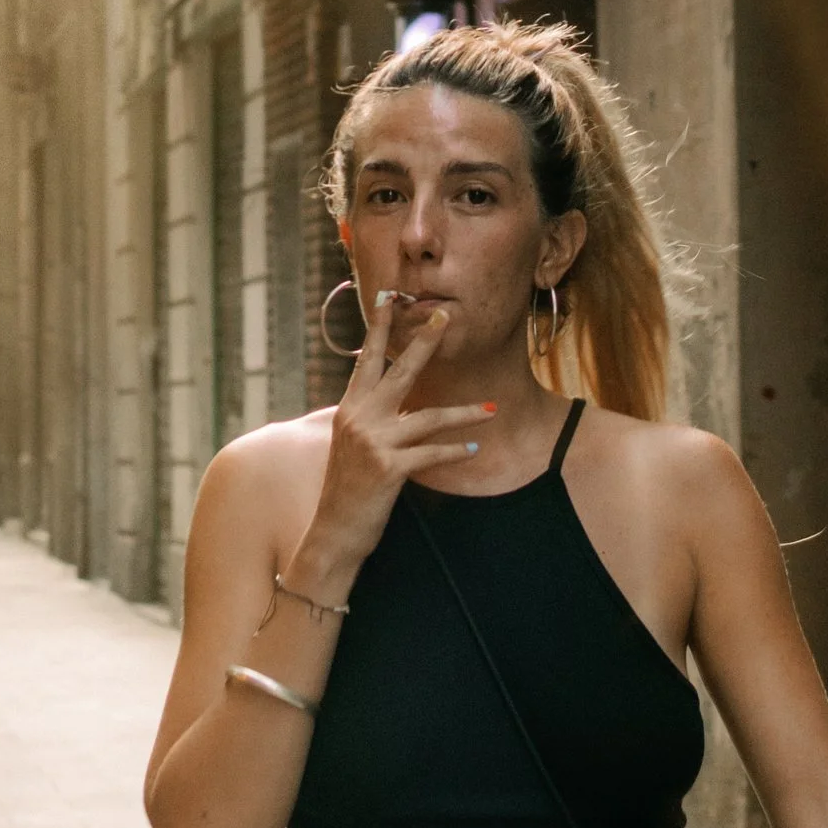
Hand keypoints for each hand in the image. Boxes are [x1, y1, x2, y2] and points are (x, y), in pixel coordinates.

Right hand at [299, 293, 490, 588]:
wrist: (335, 530)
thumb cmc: (346, 487)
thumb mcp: (350, 443)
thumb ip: (366, 416)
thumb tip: (383, 394)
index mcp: (350, 408)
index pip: (367, 360)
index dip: (378, 328)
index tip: (390, 297)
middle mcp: (359, 419)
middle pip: (399, 372)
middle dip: (424, 342)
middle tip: (445, 316)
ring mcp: (373, 443)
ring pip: (429, 417)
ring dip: (464, 413)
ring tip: (491, 408)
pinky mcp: (388, 469)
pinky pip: (432, 453)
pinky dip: (455, 450)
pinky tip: (474, 450)